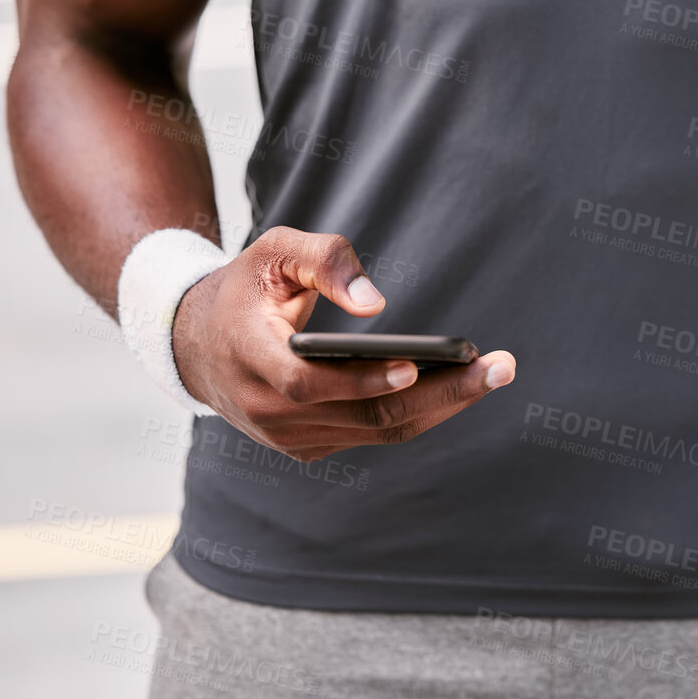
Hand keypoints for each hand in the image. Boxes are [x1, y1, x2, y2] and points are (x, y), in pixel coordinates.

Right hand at [172, 226, 514, 460]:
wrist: (198, 344)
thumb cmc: (246, 288)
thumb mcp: (274, 251)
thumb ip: (324, 261)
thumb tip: (377, 304)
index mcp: (251, 359)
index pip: (307, 383)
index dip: (361, 380)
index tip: (414, 366)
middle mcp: (268, 412)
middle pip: (364, 415)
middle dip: (440, 394)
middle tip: (499, 367)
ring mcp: (289, 438)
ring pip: (378, 431)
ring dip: (442, 406)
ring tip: (494, 374)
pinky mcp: (309, 447)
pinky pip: (373, 435)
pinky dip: (419, 414)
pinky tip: (460, 387)